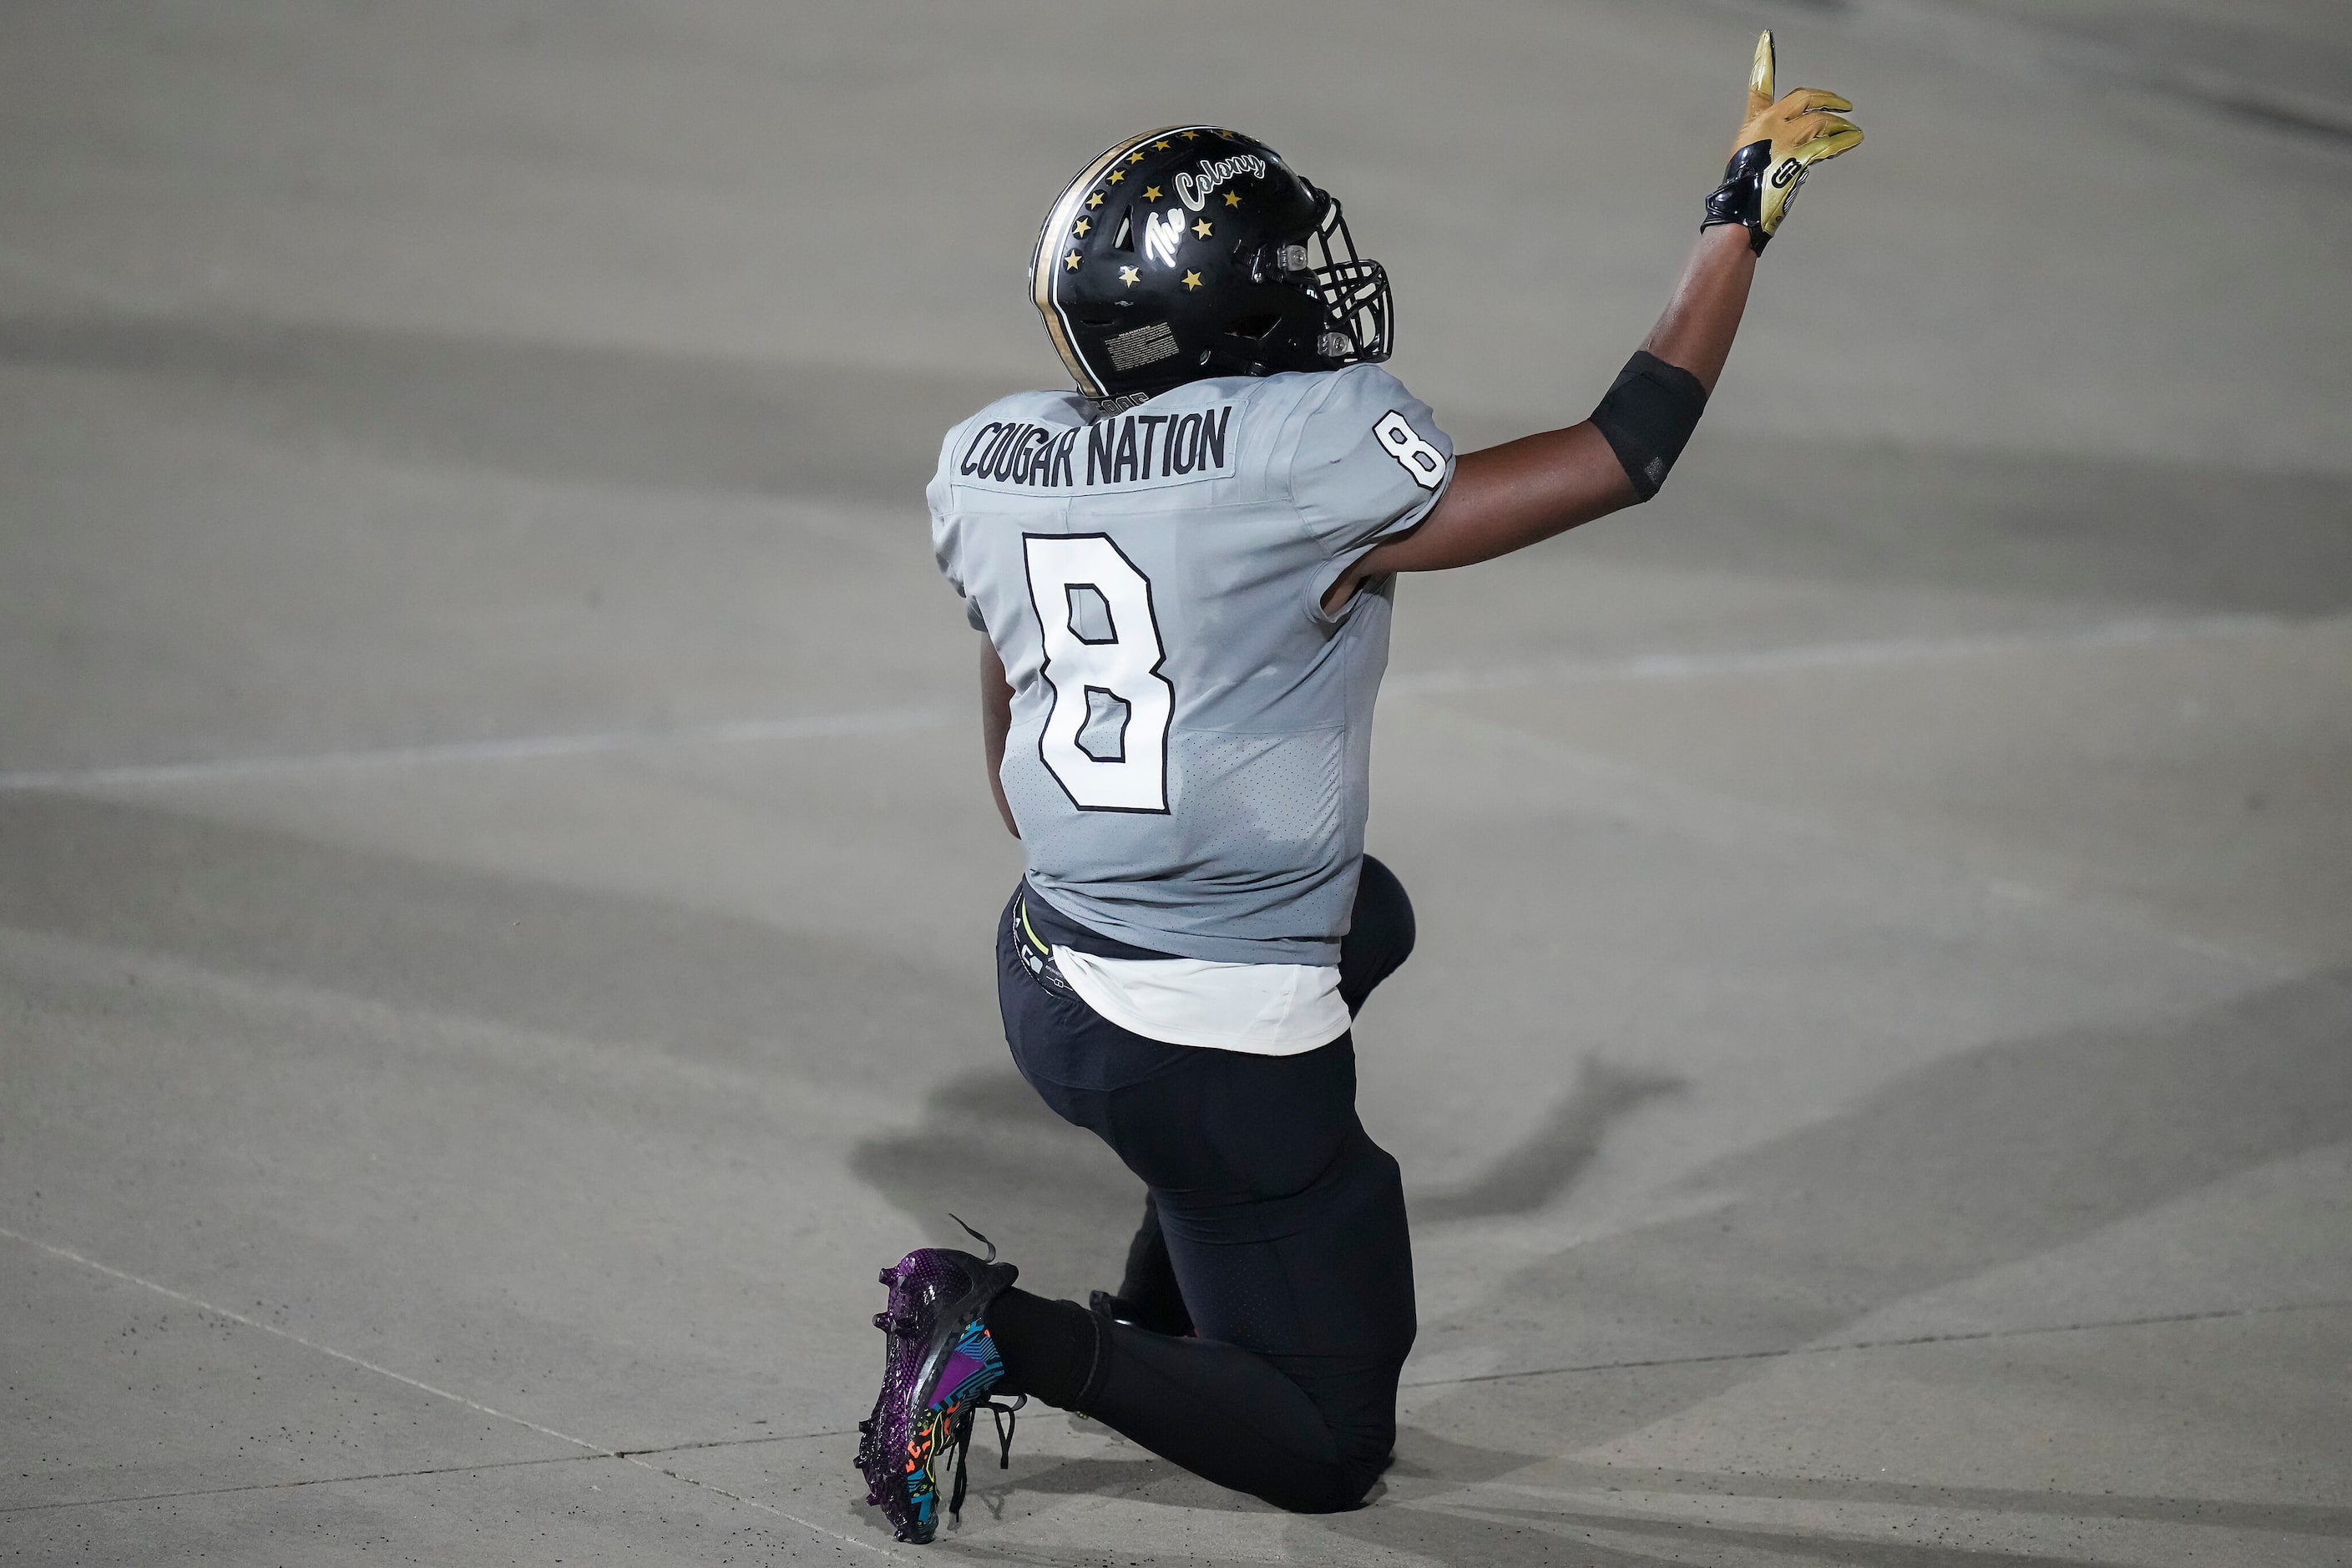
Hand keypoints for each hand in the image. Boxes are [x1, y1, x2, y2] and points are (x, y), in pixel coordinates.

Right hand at [1702, 31, 1862, 251]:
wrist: (1742, 209)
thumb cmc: (1744, 191)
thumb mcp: (1749, 158)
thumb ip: (1770, 142)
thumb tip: (1793, 146)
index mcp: (1755, 122)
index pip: (1759, 84)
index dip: (1762, 60)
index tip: (1766, 38)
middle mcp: (1770, 124)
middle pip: (1806, 98)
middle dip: (1828, 99)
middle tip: (1844, 104)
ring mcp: (1786, 138)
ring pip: (1822, 120)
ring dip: (1840, 125)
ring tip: (1852, 130)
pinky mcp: (1800, 154)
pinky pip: (1830, 142)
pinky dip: (1844, 140)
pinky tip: (1853, 139)